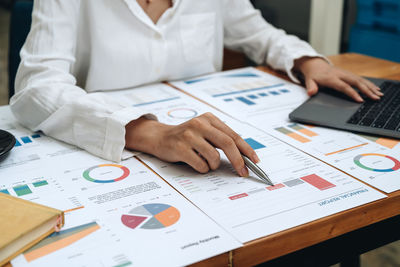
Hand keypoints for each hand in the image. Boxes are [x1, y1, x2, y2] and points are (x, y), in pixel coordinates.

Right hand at [125, 113, 259, 175]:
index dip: (246, 149)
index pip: (233, 135)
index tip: (254, 160)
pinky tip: (196, 163)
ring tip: (206, 162)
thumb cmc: (186, 137)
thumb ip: (221, 139)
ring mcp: (189, 135)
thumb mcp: (205, 131)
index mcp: (209, 118)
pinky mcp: (181, 147)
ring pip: (214, 157)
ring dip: (214, 165)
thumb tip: (244, 156)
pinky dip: (202, 168)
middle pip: (228, 144)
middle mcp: (200, 124)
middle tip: (243, 172)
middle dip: (238, 160)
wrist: (159, 137)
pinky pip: (200, 164)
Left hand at [294, 57, 382, 102]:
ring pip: (360, 80)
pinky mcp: (349, 74)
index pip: (344, 86)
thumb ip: (310, 87)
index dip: (352, 93)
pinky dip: (369, 84)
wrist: (316, 65)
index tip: (360, 100)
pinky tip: (376, 89)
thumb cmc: (313, 75)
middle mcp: (341, 75)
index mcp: (332, 78)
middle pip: (356, 82)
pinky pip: (360, 79)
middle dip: (367, 90)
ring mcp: (346, 74)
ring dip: (370, 87)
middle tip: (375, 98)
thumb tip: (310, 93)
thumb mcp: (309, 81)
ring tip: (379, 94)